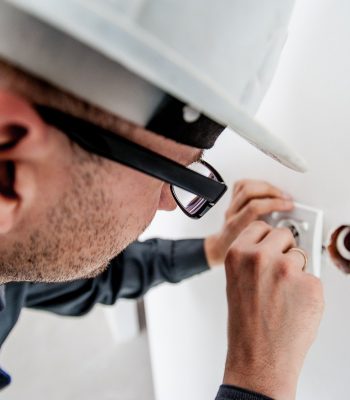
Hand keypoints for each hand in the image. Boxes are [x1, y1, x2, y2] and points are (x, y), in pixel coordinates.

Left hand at [204, 180, 293, 266]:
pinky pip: (241, 185)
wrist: (221, 248)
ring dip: (265, 186)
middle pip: (249, 192)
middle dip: (272, 191)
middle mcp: (232, 213)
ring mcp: (231, 206)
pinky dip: (256, 183)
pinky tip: (266, 189)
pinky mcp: (232, 200)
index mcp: (236, 226)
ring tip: (278, 193)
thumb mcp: (256, 251)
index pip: (254, 207)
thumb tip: (293, 234)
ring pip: (245, 186)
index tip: (289, 206)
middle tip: (286, 198)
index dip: (274, 203)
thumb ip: (270, 242)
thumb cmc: (237, 252)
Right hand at [223, 221, 323, 399]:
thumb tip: (272, 247)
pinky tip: (295, 305)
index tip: (270, 244)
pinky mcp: (309, 284)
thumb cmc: (245, 324)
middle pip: (283, 234)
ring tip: (284, 295)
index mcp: (238, 253)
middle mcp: (260, 257)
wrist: (259, 358)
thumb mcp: (236, 281)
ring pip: (301, 255)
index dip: (267, 238)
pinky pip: (313, 277)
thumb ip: (250, 258)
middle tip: (279, 271)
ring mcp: (286, 269)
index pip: (260, 226)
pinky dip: (308, 290)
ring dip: (296, 270)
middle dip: (284, 249)